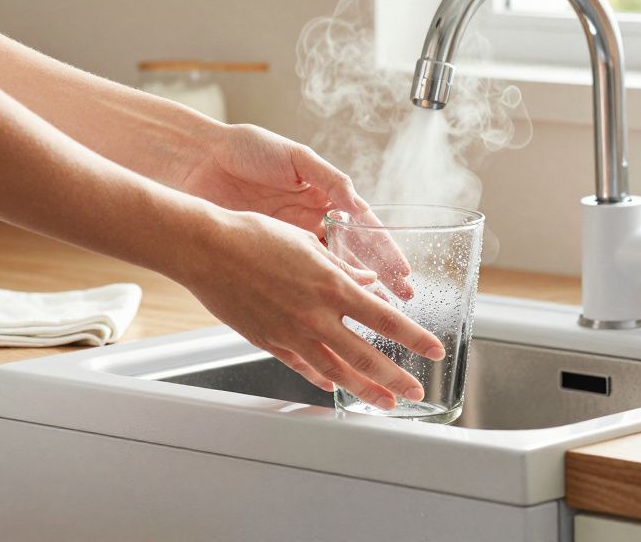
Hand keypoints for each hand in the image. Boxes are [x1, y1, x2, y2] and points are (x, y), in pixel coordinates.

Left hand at [180, 123, 412, 297]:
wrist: (201, 160)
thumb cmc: (248, 150)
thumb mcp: (296, 158)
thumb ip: (330, 179)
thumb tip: (358, 204)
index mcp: (323, 196)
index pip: (364, 227)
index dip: (384, 250)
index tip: (403, 270)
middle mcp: (311, 220)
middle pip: (353, 254)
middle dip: (378, 277)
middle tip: (401, 299)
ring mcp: (290, 239)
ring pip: (329, 271)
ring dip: (352, 292)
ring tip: (374, 313)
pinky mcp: (268, 252)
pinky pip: (297, 277)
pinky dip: (315, 294)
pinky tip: (331, 311)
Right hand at [191, 209, 445, 409]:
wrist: (207, 249)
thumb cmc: (253, 236)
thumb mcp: (307, 244)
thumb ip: (341, 268)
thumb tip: (367, 281)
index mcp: (331, 286)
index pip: (385, 319)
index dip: (414, 338)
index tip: (433, 350)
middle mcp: (315, 315)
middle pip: (366, 356)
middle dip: (396, 378)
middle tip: (415, 392)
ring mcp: (291, 333)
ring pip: (336, 371)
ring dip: (364, 390)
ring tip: (384, 403)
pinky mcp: (268, 342)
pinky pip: (301, 366)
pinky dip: (321, 378)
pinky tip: (333, 385)